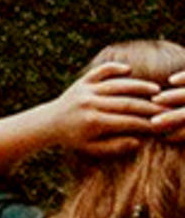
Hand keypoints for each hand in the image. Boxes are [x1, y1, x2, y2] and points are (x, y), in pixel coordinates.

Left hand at [55, 64, 176, 152]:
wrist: (49, 122)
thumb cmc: (74, 139)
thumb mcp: (93, 149)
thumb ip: (115, 146)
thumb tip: (138, 141)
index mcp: (94, 122)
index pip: (129, 122)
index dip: (148, 124)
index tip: (164, 126)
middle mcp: (91, 103)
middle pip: (127, 103)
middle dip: (150, 106)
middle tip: (168, 109)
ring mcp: (86, 90)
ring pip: (117, 85)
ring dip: (139, 86)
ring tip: (157, 90)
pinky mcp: (82, 81)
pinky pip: (99, 72)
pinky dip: (113, 68)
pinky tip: (128, 69)